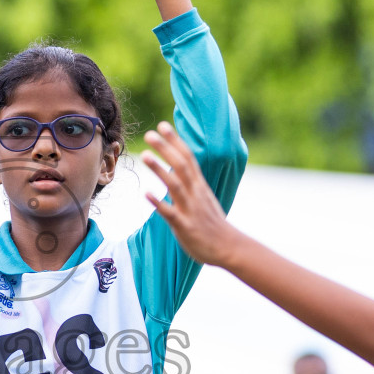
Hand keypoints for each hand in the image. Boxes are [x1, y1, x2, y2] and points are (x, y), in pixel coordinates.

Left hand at [141, 122, 240, 266]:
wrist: (229, 248)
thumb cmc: (213, 225)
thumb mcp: (204, 199)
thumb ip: (192, 185)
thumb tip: (180, 173)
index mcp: (199, 186)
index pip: (188, 158)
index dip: (176, 141)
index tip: (163, 125)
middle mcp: (195, 193)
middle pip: (181, 165)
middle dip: (166, 148)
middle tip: (149, 134)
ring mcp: (190, 209)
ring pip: (175, 185)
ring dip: (159, 169)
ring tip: (145, 155)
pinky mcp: (184, 226)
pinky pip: (170, 213)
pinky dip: (158, 203)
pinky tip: (145, 194)